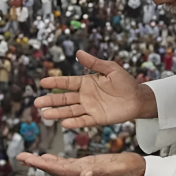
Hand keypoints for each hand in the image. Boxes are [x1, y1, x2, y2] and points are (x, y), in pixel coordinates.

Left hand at [18, 152, 144, 175]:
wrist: (138, 171)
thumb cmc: (128, 170)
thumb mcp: (114, 168)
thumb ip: (98, 172)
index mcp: (84, 172)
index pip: (58, 169)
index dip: (42, 164)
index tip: (27, 159)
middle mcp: (80, 171)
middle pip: (54, 168)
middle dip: (37, 162)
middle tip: (21, 156)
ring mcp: (84, 168)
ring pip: (59, 165)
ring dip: (44, 161)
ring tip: (30, 156)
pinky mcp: (88, 164)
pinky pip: (68, 163)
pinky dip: (56, 160)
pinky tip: (51, 158)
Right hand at [34, 50, 155, 128]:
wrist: (138, 98)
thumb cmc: (125, 82)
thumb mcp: (111, 69)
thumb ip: (94, 62)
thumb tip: (79, 52)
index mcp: (86, 83)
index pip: (67, 83)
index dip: (55, 83)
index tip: (42, 82)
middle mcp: (85, 96)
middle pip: (64, 99)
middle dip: (51, 101)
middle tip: (37, 103)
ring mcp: (90, 108)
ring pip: (70, 111)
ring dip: (58, 113)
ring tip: (45, 114)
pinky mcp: (97, 118)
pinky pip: (84, 121)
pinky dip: (75, 122)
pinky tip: (65, 123)